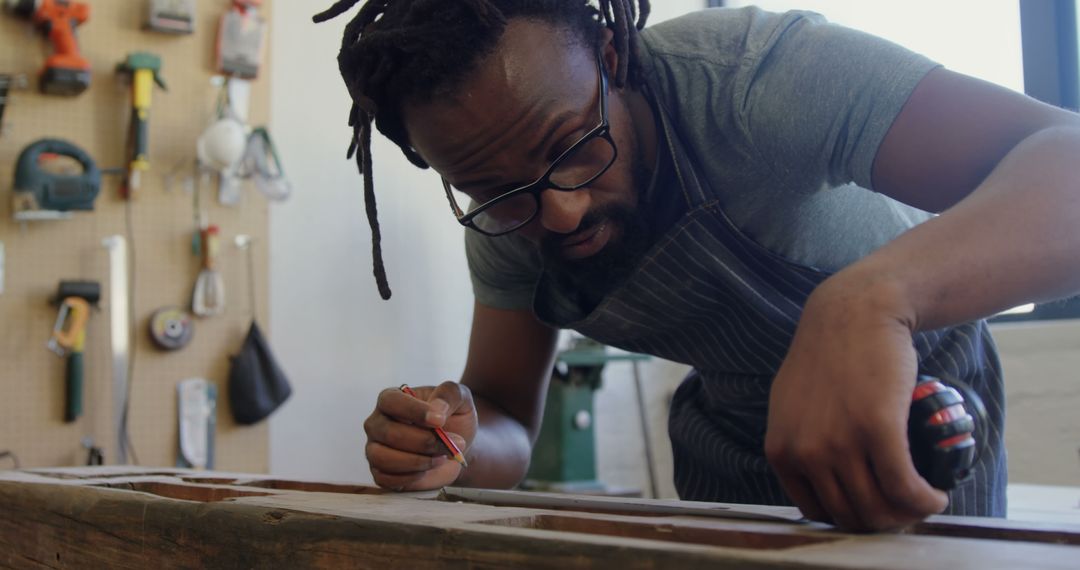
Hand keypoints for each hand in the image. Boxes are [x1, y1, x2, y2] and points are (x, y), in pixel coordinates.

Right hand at [364, 381, 477, 490]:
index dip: (414, 411)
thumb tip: (436, 409)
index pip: (391, 401)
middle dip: (423, 442)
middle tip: (450, 444)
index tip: (439, 420)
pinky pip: (386, 479)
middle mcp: (377, 423)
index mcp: (391, 398)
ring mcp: (375, 448)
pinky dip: (412, 477)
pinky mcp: (380, 472)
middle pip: (389, 433)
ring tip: (442, 457)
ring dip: (417, 461)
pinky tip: (429, 468)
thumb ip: (449, 394)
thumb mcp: (459, 397)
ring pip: (382, 457)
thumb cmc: (453, 417)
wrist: (456, 446)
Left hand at [764, 279, 948, 530]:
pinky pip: (905, 488)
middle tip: (905, 509)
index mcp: (781, 451)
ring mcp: (840, 443)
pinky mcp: (878, 429)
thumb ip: (795, 442)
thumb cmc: (827, 355)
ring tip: (922, 502)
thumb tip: (815, 478)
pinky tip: (936, 496)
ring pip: (879, 507)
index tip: (874, 508)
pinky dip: (925, 501)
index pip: (817, 512)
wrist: (854, 312)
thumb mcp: (790, 405)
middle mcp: (806, 452)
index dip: (851, 518)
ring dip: (908, 514)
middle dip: (883, 521)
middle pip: (851, 515)